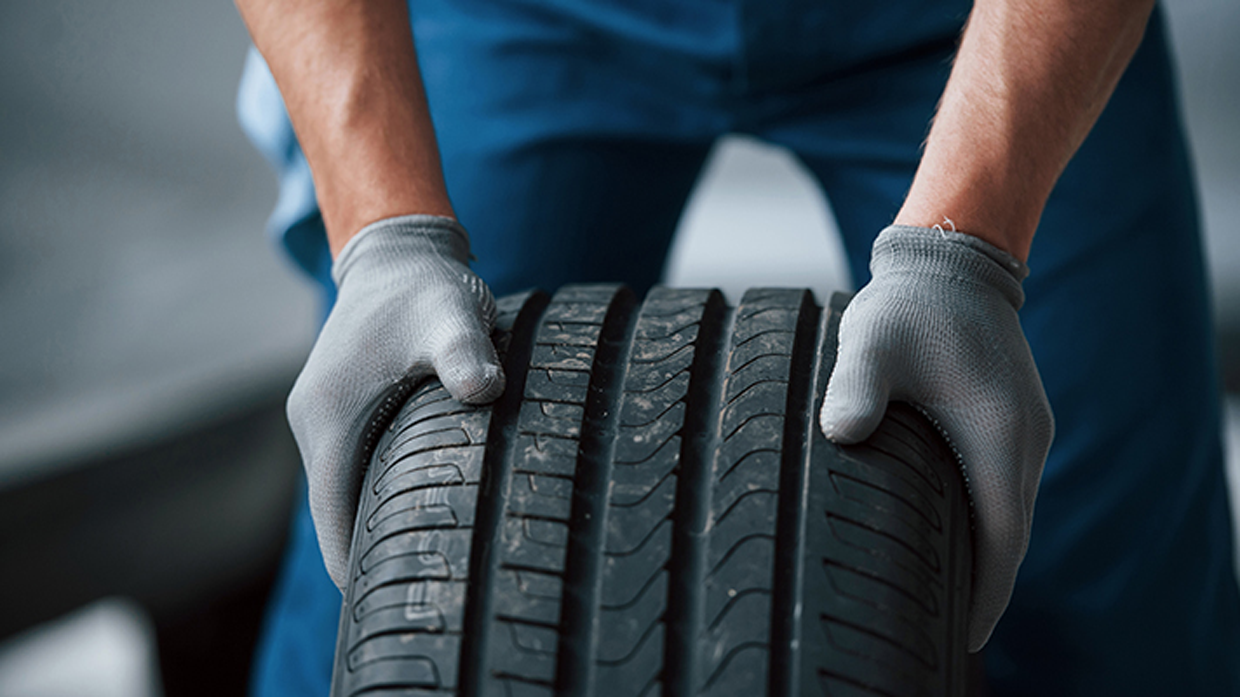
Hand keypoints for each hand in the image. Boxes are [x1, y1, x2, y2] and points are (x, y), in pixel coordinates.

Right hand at [287, 215, 504, 588]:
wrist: (398, 251)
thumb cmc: (423, 288)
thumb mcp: (449, 316)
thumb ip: (464, 354)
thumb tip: (484, 391)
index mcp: (328, 420)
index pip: (333, 524)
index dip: (360, 569)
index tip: (401, 602)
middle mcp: (315, 425)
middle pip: (336, 518)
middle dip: (373, 555)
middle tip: (431, 587)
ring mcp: (326, 418)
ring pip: (345, 495)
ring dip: (377, 526)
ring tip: (431, 559)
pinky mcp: (344, 410)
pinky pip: (355, 470)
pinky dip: (380, 495)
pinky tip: (423, 509)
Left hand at [819, 225, 1053, 651]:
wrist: (952, 260)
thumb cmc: (910, 305)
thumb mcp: (873, 343)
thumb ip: (855, 387)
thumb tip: (842, 432)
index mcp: (998, 435)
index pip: (1002, 540)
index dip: (986, 594)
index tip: (966, 637)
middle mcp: (1023, 439)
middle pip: (1011, 537)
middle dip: (985, 588)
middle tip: (946, 632)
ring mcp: (1023, 428)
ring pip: (1009, 513)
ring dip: (986, 555)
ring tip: (947, 598)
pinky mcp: (1011, 418)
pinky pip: (1003, 486)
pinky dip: (985, 521)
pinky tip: (951, 535)